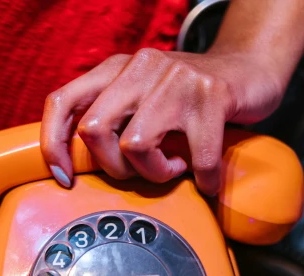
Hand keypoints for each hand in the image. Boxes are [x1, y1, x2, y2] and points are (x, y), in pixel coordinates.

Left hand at [40, 49, 283, 194]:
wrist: (250, 69)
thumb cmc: (190, 97)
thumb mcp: (140, 98)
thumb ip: (111, 118)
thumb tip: (75, 165)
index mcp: (116, 69)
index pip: (62, 102)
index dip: (53, 143)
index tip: (64, 177)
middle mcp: (140, 68)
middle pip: (93, 129)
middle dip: (112, 167)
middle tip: (138, 172)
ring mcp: (175, 79)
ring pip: (134, 145)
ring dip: (153, 173)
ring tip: (173, 169)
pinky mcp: (210, 95)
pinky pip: (194, 157)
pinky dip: (201, 178)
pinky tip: (206, 179)